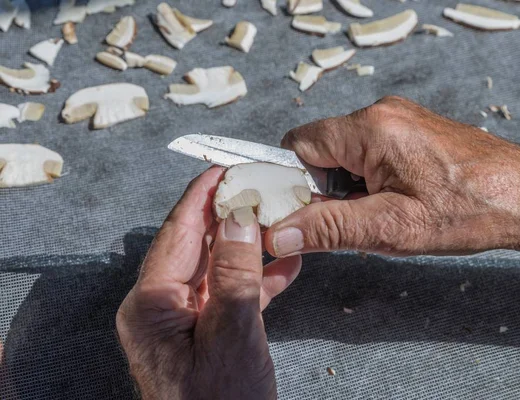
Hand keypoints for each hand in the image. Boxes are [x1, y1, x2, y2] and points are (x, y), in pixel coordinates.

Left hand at [117, 167, 300, 399]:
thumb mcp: (231, 335)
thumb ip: (233, 273)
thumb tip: (237, 216)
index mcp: (151, 305)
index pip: (176, 234)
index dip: (201, 197)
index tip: (225, 168)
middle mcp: (161, 308)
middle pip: (196, 246)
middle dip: (229, 216)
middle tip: (259, 188)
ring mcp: (184, 321)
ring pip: (217, 267)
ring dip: (249, 245)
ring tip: (280, 219)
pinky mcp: (207, 332)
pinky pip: (230, 294)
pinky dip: (258, 278)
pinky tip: (287, 263)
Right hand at [265, 96, 519, 259]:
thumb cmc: (469, 210)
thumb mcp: (391, 227)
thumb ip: (328, 227)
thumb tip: (277, 233)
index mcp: (370, 129)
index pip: (298, 144)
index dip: (292, 181)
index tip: (300, 212)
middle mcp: (383, 114)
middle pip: (322, 149)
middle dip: (325, 190)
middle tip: (351, 222)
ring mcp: (401, 120)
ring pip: (348, 155)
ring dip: (351, 189)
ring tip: (382, 217)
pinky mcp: (414, 132)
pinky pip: (372, 154)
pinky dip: (372, 182)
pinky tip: (397, 206)